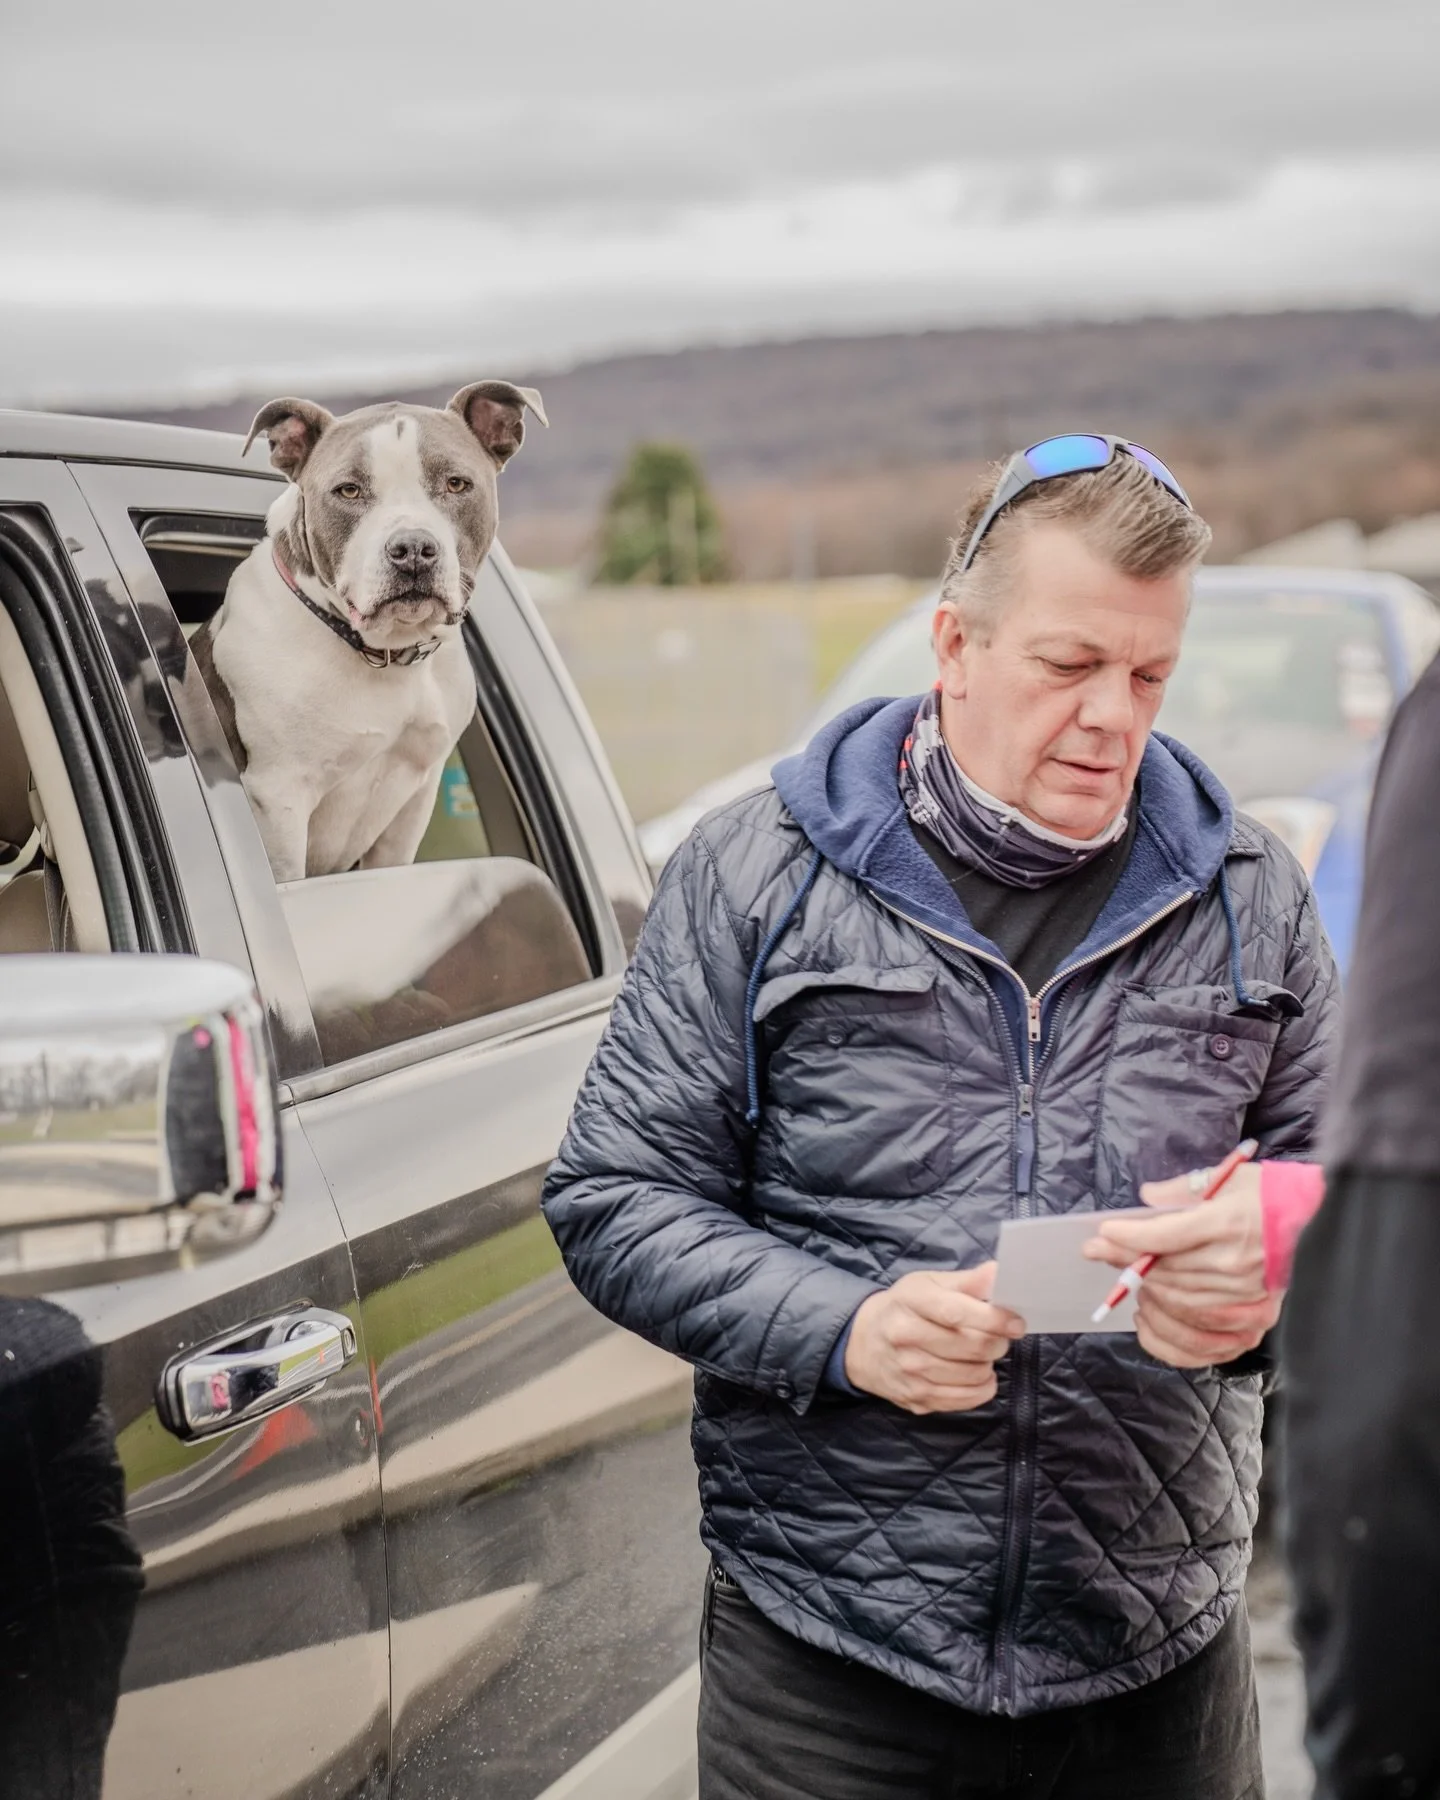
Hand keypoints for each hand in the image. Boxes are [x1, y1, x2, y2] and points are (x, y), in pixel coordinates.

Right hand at [844, 1263, 1024, 1413]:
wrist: (863, 1343)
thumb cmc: (904, 1308)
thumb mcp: (928, 1284)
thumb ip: (967, 1281)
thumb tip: (998, 1274)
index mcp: (911, 1303)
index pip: (957, 1313)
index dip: (994, 1319)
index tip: (1016, 1323)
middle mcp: (906, 1338)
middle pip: (970, 1347)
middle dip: (997, 1343)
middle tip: (1001, 1338)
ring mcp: (910, 1372)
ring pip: (971, 1375)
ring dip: (988, 1365)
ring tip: (984, 1354)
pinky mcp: (917, 1398)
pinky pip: (963, 1400)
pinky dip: (981, 1389)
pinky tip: (979, 1376)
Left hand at [1081, 1165, 1276, 1368]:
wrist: (1322, 1225)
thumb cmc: (1272, 1198)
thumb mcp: (1229, 1178)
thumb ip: (1184, 1190)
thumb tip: (1147, 1198)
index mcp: (1229, 1224)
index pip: (1166, 1235)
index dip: (1128, 1236)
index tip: (1102, 1234)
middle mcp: (1236, 1266)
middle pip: (1166, 1271)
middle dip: (1125, 1262)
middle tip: (1101, 1253)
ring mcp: (1245, 1300)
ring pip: (1176, 1306)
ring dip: (1145, 1297)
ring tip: (1131, 1285)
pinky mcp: (1253, 1324)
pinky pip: (1200, 1346)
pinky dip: (1167, 1340)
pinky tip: (1147, 1324)